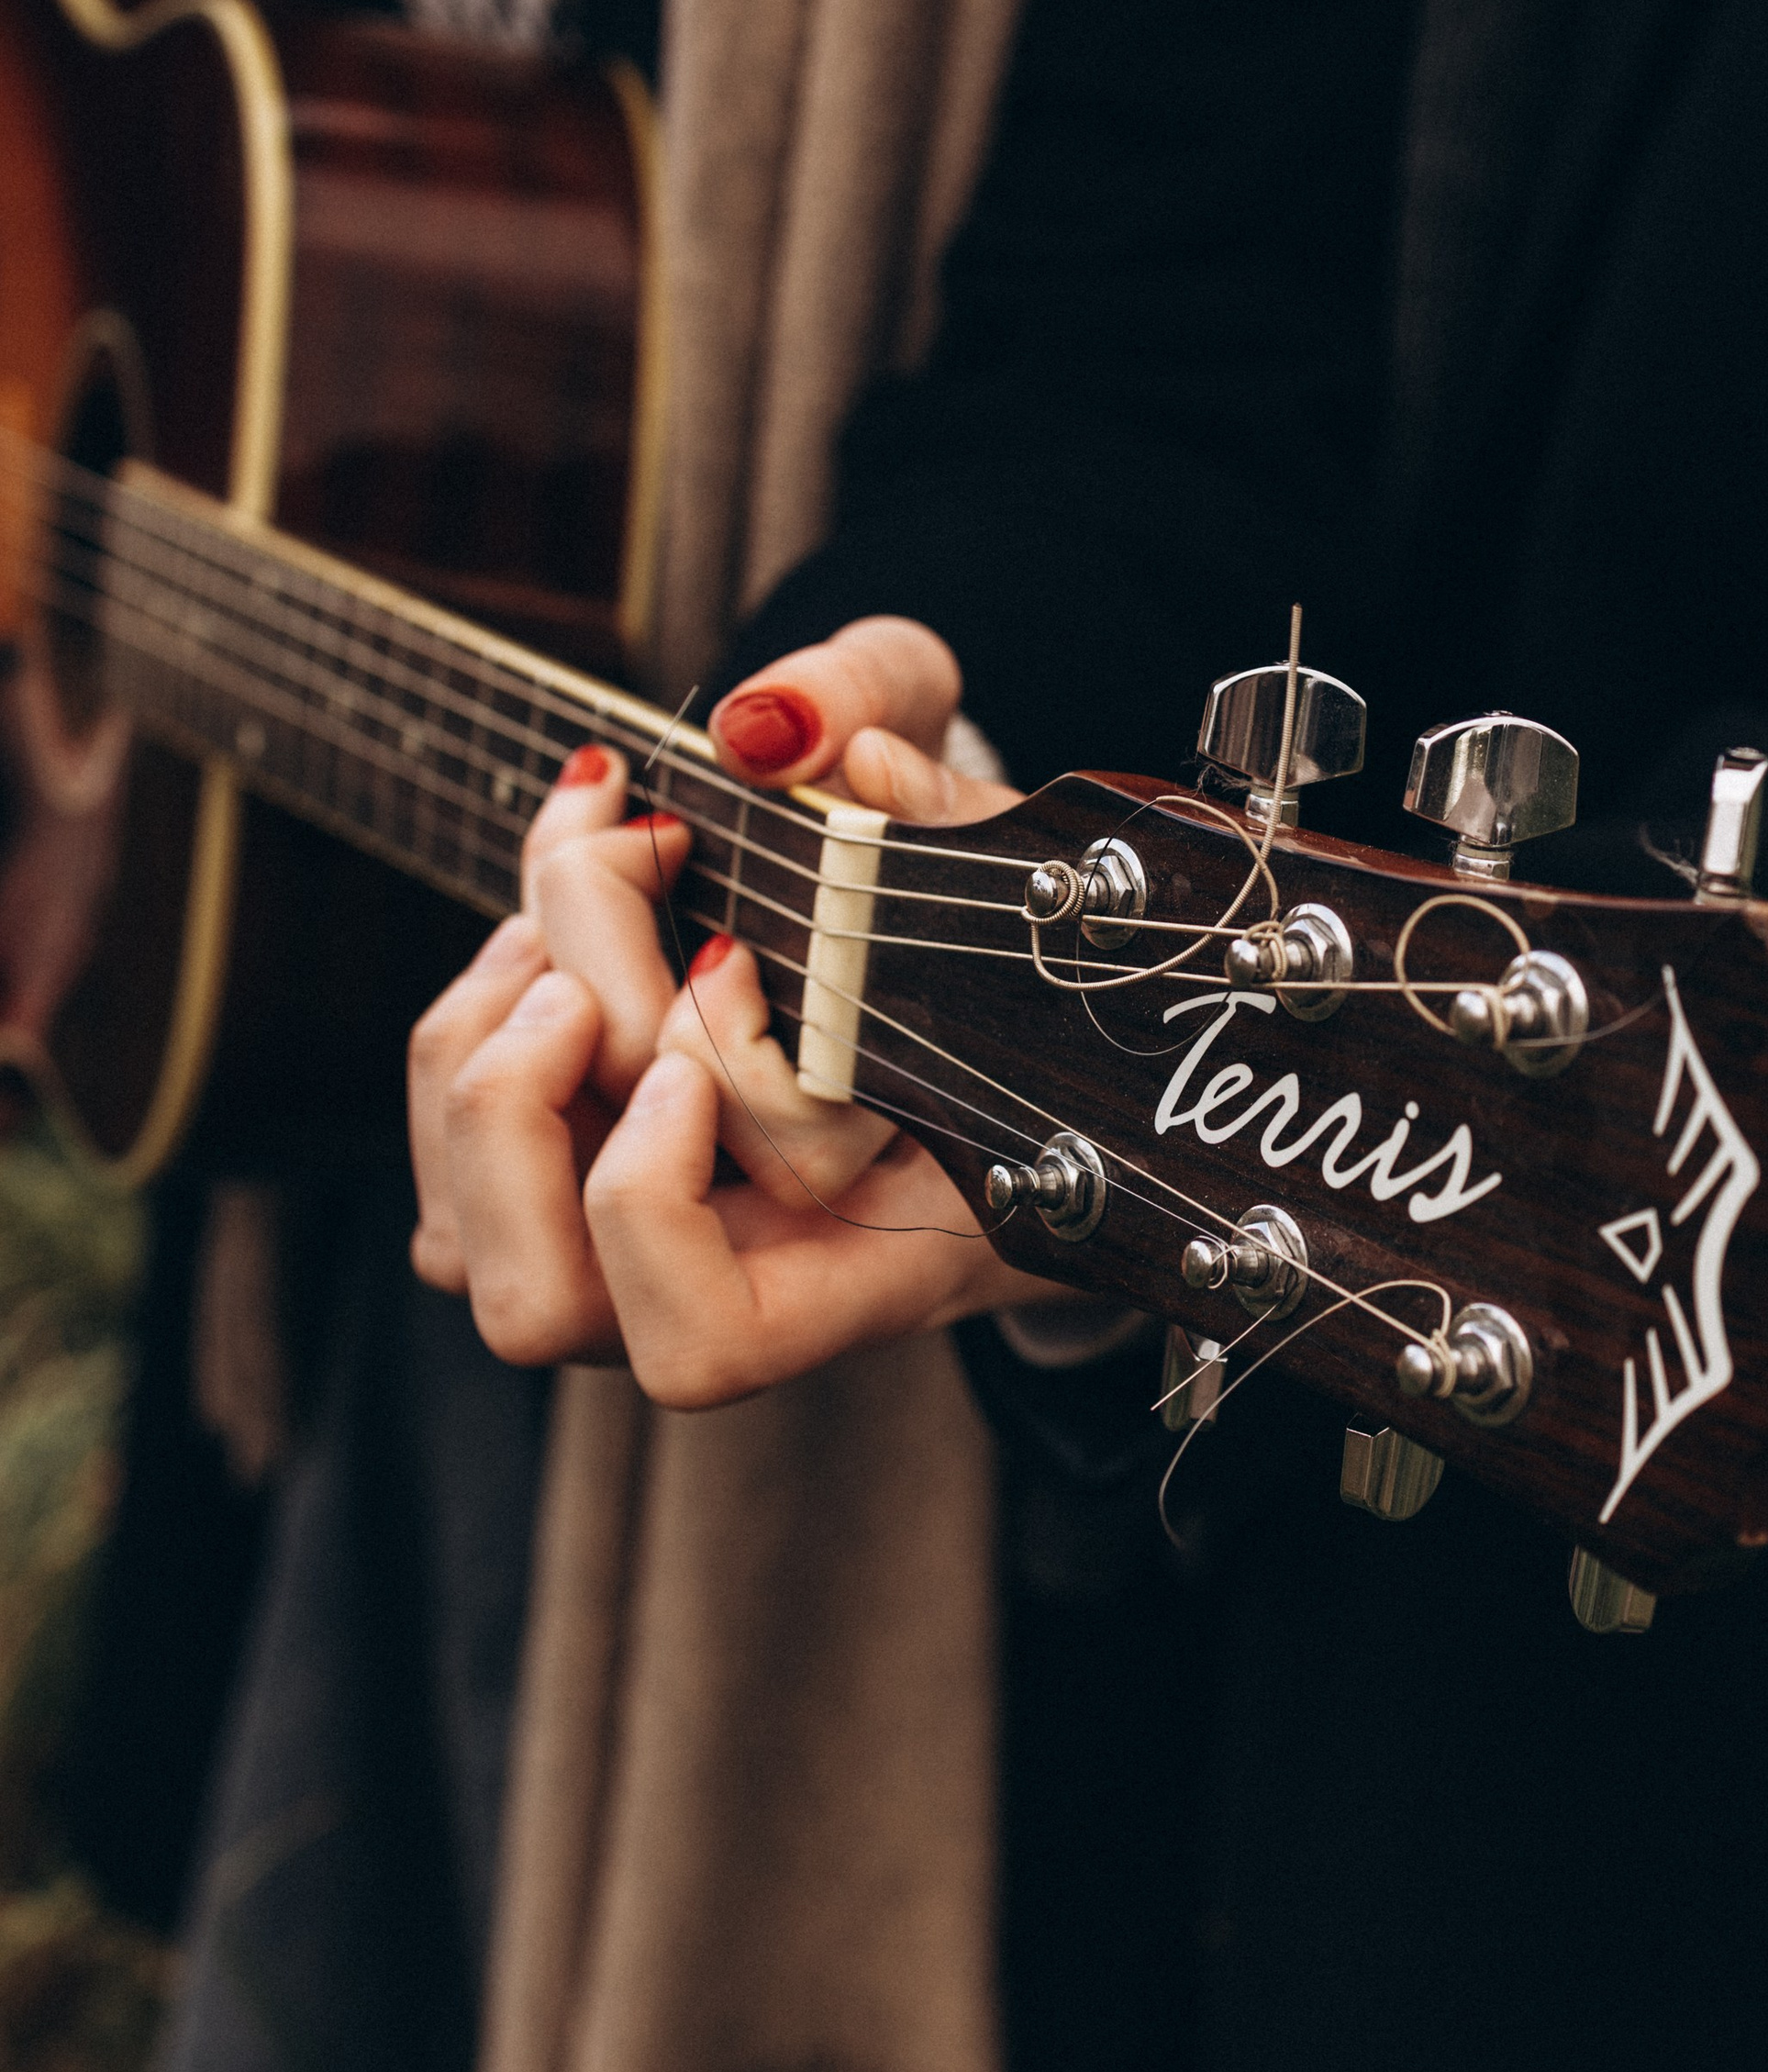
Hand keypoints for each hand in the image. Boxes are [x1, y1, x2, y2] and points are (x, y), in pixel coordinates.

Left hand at [408, 617, 1058, 1388]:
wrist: (996, 1011)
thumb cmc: (1019, 960)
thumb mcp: (1018, 862)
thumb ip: (937, 803)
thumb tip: (798, 730)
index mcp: (869, 1264)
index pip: (705, 1341)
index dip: (652, 1193)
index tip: (712, 998)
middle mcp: (738, 1286)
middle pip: (541, 1307)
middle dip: (523, 1100)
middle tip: (596, 939)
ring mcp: (635, 1262)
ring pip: (458, 1246)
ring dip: (478, 1043)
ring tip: (574, 901)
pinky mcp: (569, 1206)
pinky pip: (443, 1173)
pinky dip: (466, 1023)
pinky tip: (547, 926)